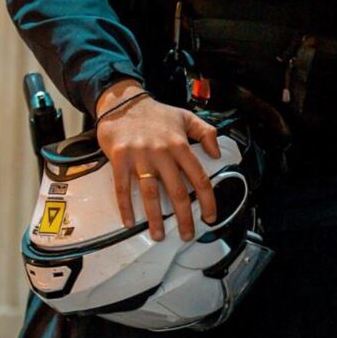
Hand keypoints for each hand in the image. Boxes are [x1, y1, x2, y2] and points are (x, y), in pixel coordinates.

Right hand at [95, 80, 220, 240]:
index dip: (207, 200)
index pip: (199, 177)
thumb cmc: (156, 113)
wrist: (123, 102)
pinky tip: (130, 222)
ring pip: (151, 193)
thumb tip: (216, 153)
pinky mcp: (120, 159)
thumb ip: (206, 133)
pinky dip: (126, 207)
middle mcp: (162, 153)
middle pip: (177, 191)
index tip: (210, 216)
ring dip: (155, 218)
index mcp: (180, 145)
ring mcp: (140, 157)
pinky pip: (123, 187)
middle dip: (184, 217)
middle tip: (187, 234)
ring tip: (159, 235)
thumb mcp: (186, 117)